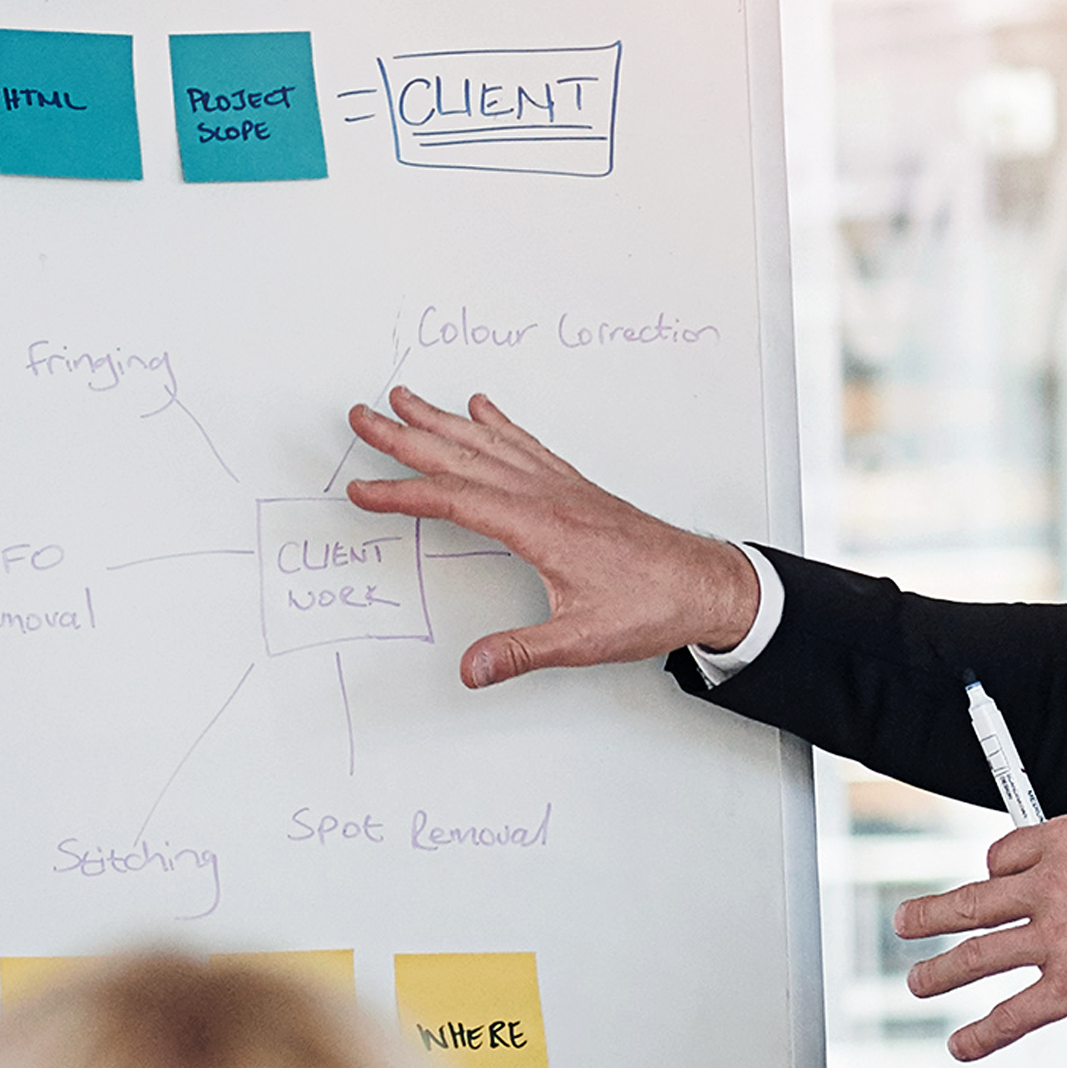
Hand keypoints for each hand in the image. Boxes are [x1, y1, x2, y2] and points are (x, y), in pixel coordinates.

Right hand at [338, 386, 762, 685]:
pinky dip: (498, 425)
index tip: (361, 490)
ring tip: (406, 397)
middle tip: (361, 415)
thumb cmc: (652, 605)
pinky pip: (527, 445)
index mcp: (539, 526)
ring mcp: (561, 486)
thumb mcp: (583, 640)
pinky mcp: (576, 487)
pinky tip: (483, 409)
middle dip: (406, 435)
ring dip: (443, 420)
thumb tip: (471, 669)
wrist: (705, 583)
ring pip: (489, 443)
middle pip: (461, 456)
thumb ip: (522, 653)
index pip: (453, 500)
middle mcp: (546, 495)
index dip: (402, 494)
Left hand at [897, 819, 1066, 1061]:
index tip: (990, 884)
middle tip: (907, 922)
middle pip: (972, 901)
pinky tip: (961, 1043)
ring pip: (977, 955)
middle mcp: (1049, 888)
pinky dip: (980, 1034)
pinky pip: (1012, 1014)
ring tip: (918, 982)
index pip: (1004, 856)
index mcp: (1065, 844)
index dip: (994, 871)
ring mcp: (1056, 940)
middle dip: (932, 914)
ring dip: (939, 972)